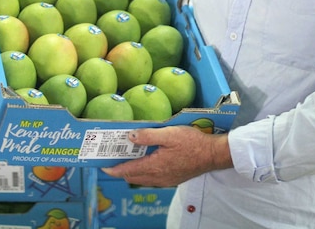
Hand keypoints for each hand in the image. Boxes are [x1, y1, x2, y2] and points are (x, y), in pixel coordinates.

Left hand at [101, 126, 231, 186]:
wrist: (212, 155)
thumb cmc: (192, 142)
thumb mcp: (169, 134)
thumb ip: (148, 136)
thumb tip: (129, 137)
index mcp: (154, 166)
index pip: (128, 170)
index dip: (113, 168)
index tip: (102, 165)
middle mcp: (158, 177)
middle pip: (133, 176)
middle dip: (120, 169)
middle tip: (111, 159)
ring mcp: (165, 179)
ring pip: (142, 179)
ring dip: (132, 171)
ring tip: (125, 159)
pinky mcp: (172, 178)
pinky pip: (152, 178)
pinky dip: (143, 172)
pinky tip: (145, 162)